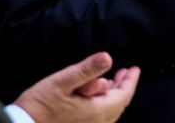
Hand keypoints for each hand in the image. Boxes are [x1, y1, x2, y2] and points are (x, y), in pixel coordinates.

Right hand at [7, 52, 138, 122]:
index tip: (134, 69)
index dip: (130, 80)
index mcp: (97, 111)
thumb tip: (108, 57)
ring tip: (113, 80)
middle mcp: (98, 122)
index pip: (123, 95)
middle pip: (118, 103)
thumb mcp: (63, 81)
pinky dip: (104, 104)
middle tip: (125, 72)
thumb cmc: (40, 104)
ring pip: (110, 111)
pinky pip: (100, 117)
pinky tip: (97, 95)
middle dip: (123, 86)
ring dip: (114, 94)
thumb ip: (87, 70)